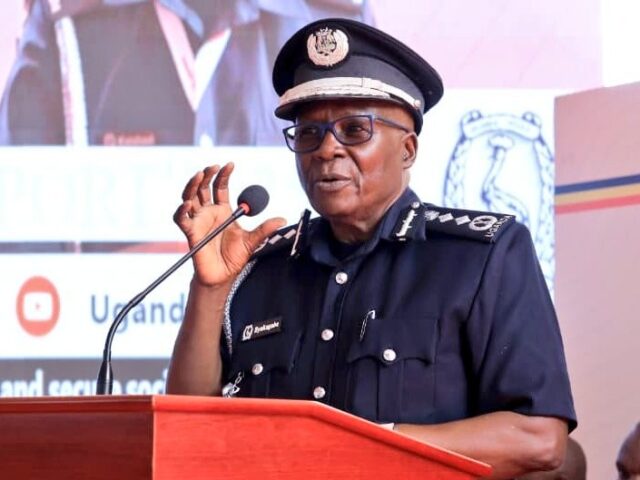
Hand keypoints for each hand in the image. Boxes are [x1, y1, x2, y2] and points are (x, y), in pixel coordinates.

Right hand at [173, 163, 285, 286]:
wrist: (223, 276)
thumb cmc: (234, 257)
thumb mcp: (252, 241)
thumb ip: (264, 229)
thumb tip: (281, 220)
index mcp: (223, 210)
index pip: (221, 187)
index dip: (224, 175)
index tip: (230, 164)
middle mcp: (208, 212)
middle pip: (203, 188)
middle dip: (207, 175)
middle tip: (213, 166)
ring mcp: (198, 221)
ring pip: (190, 197)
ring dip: (193, 185)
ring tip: (199, 175)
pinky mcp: (191, 233)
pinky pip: (182, 219)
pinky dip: (181, 211)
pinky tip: (186, 203)